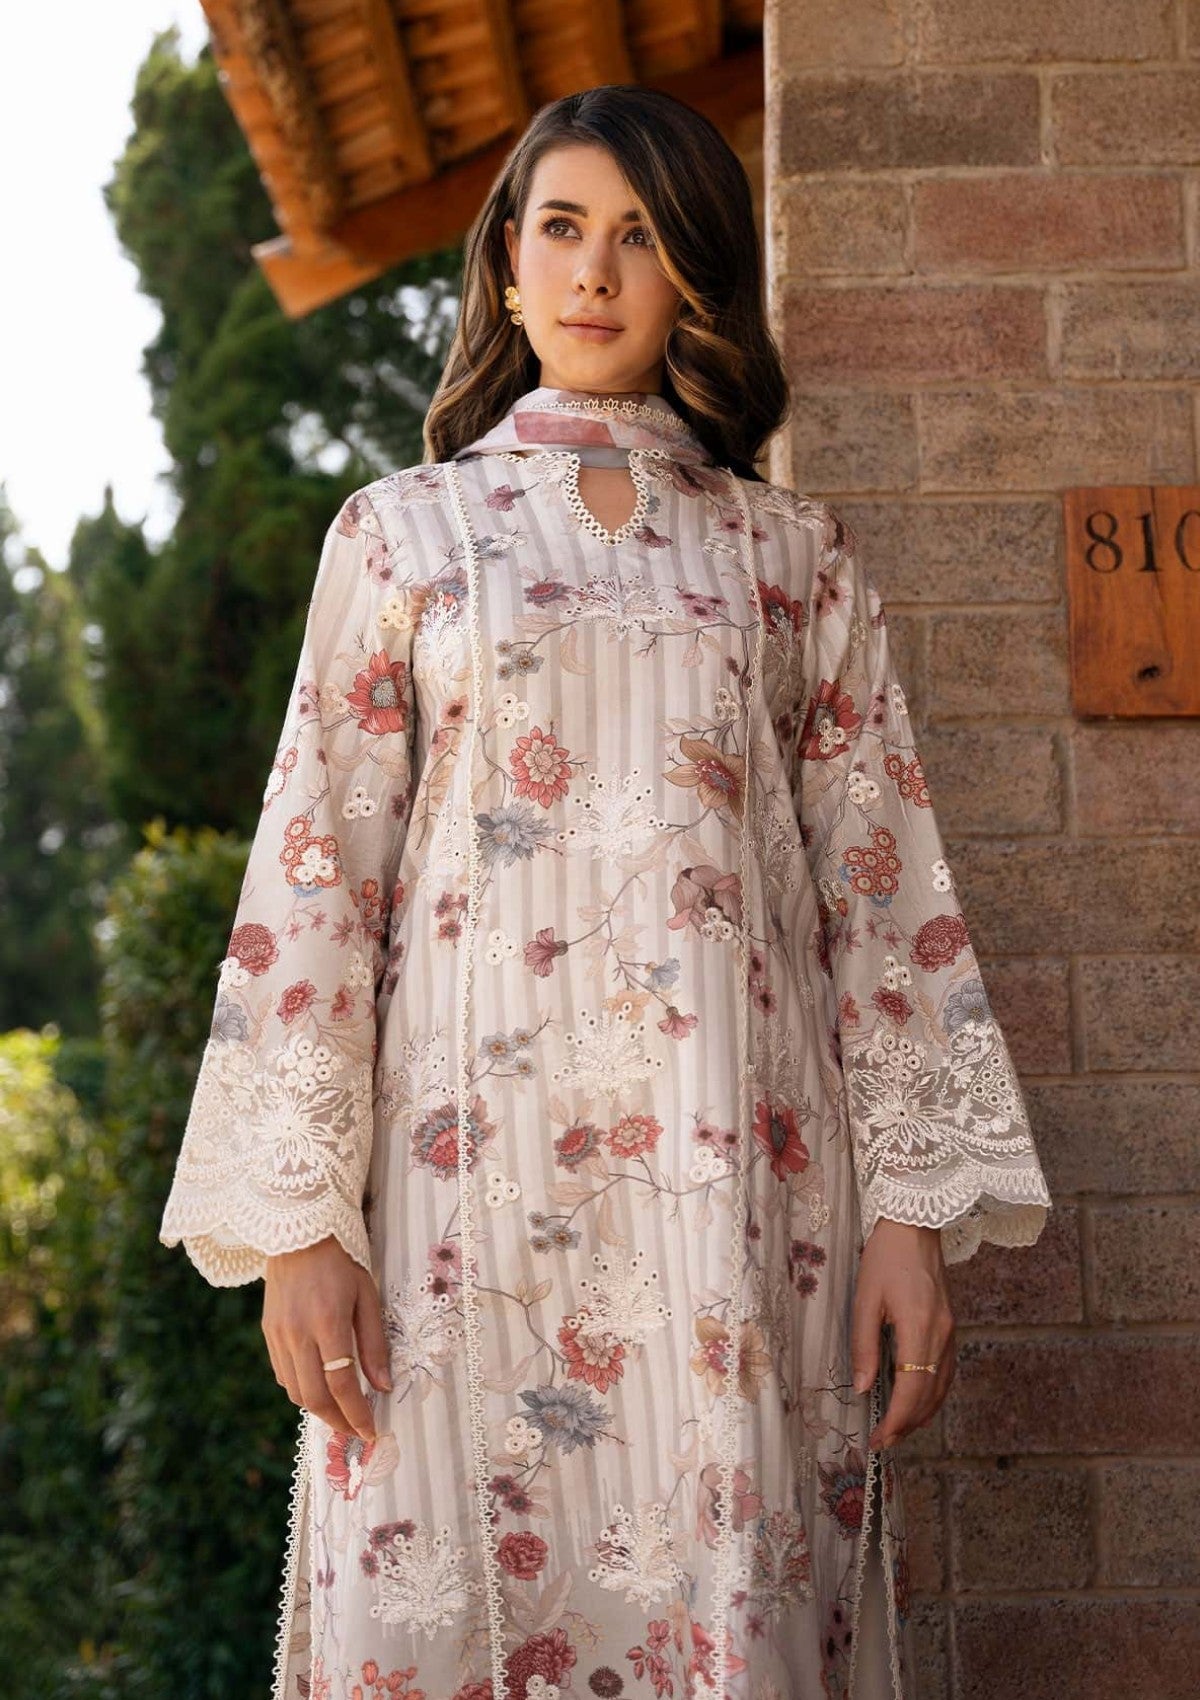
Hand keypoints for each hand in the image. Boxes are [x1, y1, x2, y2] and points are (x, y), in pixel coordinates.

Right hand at [263, 1234, 392, 1440]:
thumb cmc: (342, 1262)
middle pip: (314, 1397)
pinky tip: (319, 1386)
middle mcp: (298, 1333)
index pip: (341, 1383)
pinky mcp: (268, 1333)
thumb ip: (374, 1344)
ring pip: (295, 1391)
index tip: (371, 1431)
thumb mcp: (368, 1296)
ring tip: (341, 1411)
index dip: (357, 1413)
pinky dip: (302, 1389)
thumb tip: (383, 1386)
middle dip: (338, 1421)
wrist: (298, 1234)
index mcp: (328, 1322)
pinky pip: (283, 1375)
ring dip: (319, 1409)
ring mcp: (278, 1335)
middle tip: (357, 1431)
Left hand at [850, 1218, 955, 1448]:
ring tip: (896, 1430)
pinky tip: (917, 1402)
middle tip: (882, 1442)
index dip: (895, 1419)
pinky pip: (945, 1371)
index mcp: (919, 1327)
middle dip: (906, 1424)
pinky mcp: (950, 1326)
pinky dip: (932, 1394)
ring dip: (921, 1414)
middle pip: (929, 1395)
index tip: (877, 1439)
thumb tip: (862, 1388)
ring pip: (941, 1387)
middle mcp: (942, 1335)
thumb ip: (864, 1345)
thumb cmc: (884, 1257)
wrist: (915, 1224)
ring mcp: (950, 1331)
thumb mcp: (865, 1298)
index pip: (911, 1389)